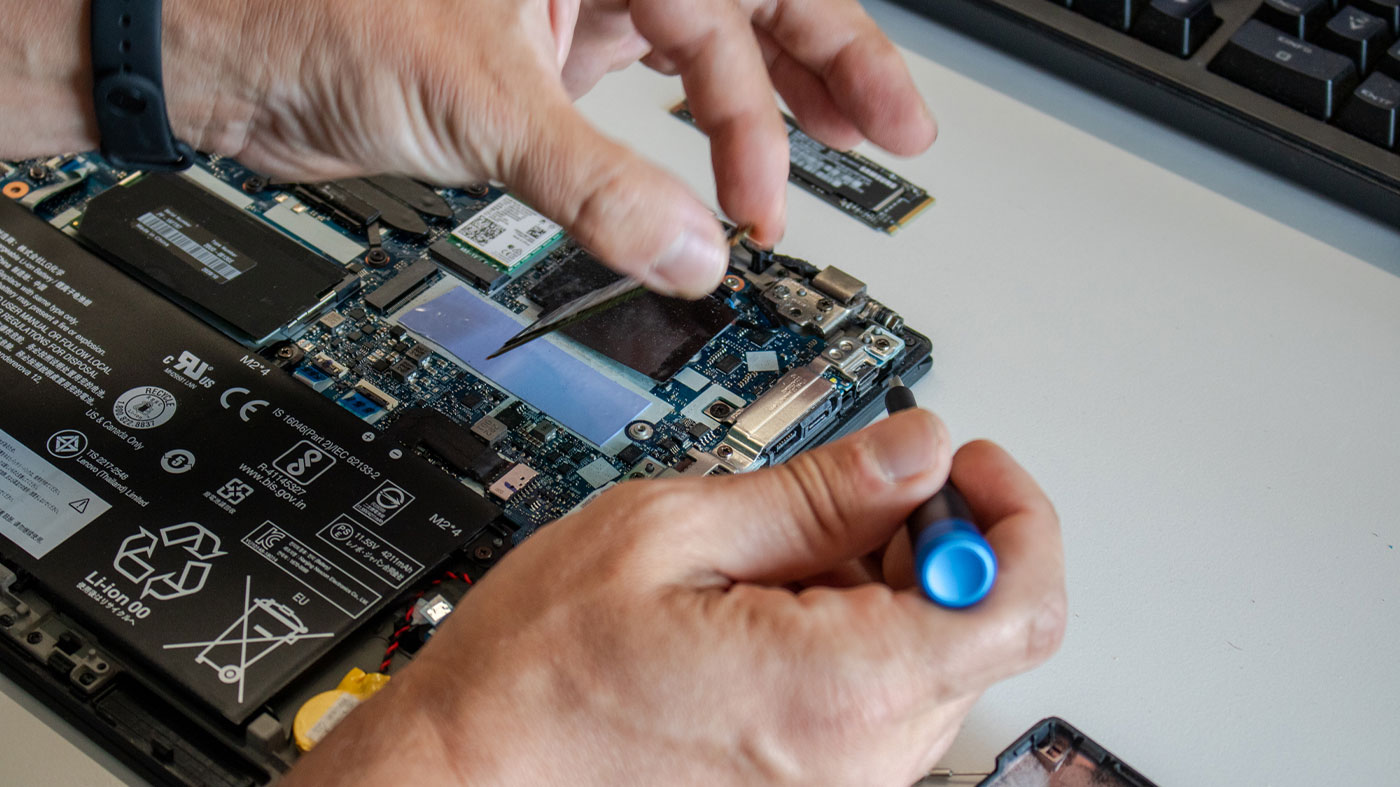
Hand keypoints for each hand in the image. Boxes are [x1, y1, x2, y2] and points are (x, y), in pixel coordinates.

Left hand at [5, 0, 933, 296]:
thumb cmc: (317, 16)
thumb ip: (600, 184)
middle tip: (885, 140)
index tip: (873, 135)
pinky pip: (637, 108)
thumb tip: (692, 254)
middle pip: (746, 13)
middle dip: (819, 78)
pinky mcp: (536, 75)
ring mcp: (567, 19)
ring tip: (816, 165)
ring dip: (757, 117)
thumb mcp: (484, 100)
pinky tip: (714, 179)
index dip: (827, 62)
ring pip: (697, 59)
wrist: (224, 56)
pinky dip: (679, 151)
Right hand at [286, 410, 1065, 785]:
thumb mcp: (670, 533)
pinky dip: (851, 628)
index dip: (1013, 511)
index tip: (963, 462)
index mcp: (842, 689)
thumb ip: (817, 491)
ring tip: (777, 546)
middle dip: (934, 532)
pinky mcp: (812, 785)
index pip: (1020, 604)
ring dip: (885, 579)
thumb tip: (913, 451)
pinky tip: (769, 597)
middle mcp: (861, 757)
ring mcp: (840, 782)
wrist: (469, 777)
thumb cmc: (538, 677)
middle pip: (979, 625)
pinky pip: (878, 697)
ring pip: (929, 657)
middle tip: (849, 484)